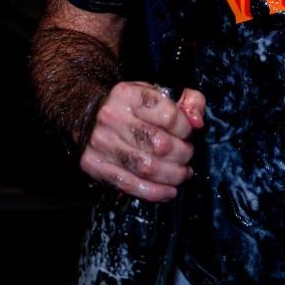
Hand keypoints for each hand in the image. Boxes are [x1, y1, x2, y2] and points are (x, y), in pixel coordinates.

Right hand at [80, 82, 204, 201]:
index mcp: (128, 94)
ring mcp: (101, 144)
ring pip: (147, 168)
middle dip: (183, 154)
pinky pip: (130, 185)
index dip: (186, 129)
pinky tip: (169, 191)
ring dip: (173, 175)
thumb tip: (197, 121)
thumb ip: (189, 101)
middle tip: (188, 155)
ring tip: (183, 174)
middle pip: (160, 145)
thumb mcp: (159, 92)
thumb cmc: (131, 106)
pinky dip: (155, 192)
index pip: (169, 116)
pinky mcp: (94, 166)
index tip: (188, 132)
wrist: (87, 115)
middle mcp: (111, 117)